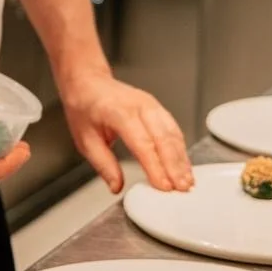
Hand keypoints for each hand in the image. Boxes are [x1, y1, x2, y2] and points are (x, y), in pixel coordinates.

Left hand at [60, 72, 192, 194]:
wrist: (89, 82)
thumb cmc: (85, 107)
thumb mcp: (85, 140)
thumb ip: (103, 165)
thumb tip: (116, 186)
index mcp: (118, 112)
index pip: (142, 142)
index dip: (155, 166)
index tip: (163, 186)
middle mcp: (139, 105)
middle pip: (163, 138)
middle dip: (174, 166)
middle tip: (181, 188)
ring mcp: (151, 105)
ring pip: (173, 133)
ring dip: (181, 159)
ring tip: (186, 181)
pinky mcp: (158, 108)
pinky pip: (174, 129)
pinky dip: (181, 149)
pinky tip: (183, 165)